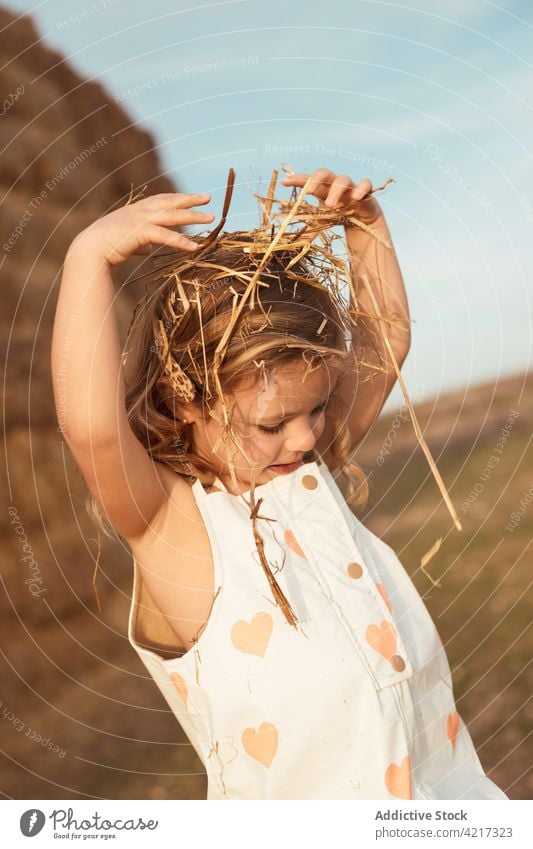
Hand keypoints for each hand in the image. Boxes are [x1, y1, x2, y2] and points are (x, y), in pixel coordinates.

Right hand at [67, 192, 214, 266]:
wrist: (88, 249)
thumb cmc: (104, 247)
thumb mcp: (125, 241)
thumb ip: (139, 242)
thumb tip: (148, 248)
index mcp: (135, 210)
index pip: (160, 200)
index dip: (177, 198)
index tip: (191, 198)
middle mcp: (139, 211)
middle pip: (170, 202)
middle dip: (190, 200)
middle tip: (207, 197)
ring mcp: (140, 220)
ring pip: (173, 216)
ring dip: (193, 217)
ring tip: (211, 217)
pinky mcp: (140, 232)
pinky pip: (166, 236)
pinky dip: (181, 242)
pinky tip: (195, 247)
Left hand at [280, 168, 381, 224]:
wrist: (362, 218)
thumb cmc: (338, 214)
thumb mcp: (322, 222)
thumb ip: (311, 230)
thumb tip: (297, 244)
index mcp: (322, 189)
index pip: (309, 181)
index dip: (298, 180)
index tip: (284, 182)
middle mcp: (335, 184)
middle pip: (325, 173)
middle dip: (316, 180)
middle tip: (309, 192)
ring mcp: (350, 186)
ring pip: (343, 180)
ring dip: (336, 190)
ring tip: (330, 205)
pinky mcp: (365, 192)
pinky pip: (366, 184)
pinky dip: (361, 189)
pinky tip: (355, 198)